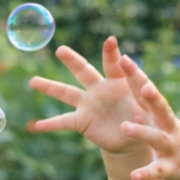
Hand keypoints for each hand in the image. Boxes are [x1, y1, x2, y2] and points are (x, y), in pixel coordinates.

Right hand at [27, 36, 152, 154]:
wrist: (131, 138)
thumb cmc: (142, 119)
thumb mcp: (147, 110)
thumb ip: (144, 100)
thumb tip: (146, 90)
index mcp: (117, 82)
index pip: (114, 65)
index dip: (112, 54)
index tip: (111, 40)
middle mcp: (99, 89)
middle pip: (83, 71)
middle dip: (72, 60)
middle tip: (61, 50)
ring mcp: (88, 104)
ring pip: (66, 93)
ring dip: (49, 87)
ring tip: (32, 81)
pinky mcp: (82, 121)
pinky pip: (63, 122)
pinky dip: (49, 124)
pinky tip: (35, 126)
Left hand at [118, 57, 179, 179]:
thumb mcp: (167, 126)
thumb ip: (152, 110)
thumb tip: (137, 87)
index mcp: (164, 117)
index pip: (149, 93)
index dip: (138, 77)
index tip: (124, 59)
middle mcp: (170, 129)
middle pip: (161, 108)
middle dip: (152, 96)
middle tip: (143, 84)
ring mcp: (173, 149)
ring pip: (157, 138)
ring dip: (141, 132)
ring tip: (124, 127)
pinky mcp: (172, 169)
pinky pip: (158, 171)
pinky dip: (146, 173)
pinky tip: (134, 176)